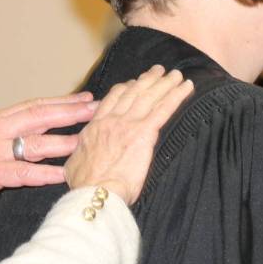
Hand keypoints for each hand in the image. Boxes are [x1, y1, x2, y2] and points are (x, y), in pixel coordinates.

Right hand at [0, 92, 97, 210]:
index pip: (35, 107)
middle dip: (74, 113)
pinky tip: (63, 175)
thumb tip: (26, 147)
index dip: (63, 102)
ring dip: (68, 142)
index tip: (88, 98)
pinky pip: (19, 172)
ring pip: (37, 143)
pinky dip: (42, 173)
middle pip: (42, 117)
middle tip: (103, 109)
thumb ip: (0, 142)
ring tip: (94, 140)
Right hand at [65, 66, 193, 204]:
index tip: (134, 82)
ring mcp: (128, 124)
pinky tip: (187, 87)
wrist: (94, 192)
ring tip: (176, 75)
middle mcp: (111, 121)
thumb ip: (83, 154)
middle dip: (148, 80)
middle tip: (159, 70)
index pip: (112, 100)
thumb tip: (83, 156)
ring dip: (165, 83)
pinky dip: (177, 95)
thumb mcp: (75, 165)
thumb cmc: (86, 187)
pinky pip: (164, 109)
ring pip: (150, 96)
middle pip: (133, 93)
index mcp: (95, 127)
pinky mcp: (144, 133)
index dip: (125, 88)